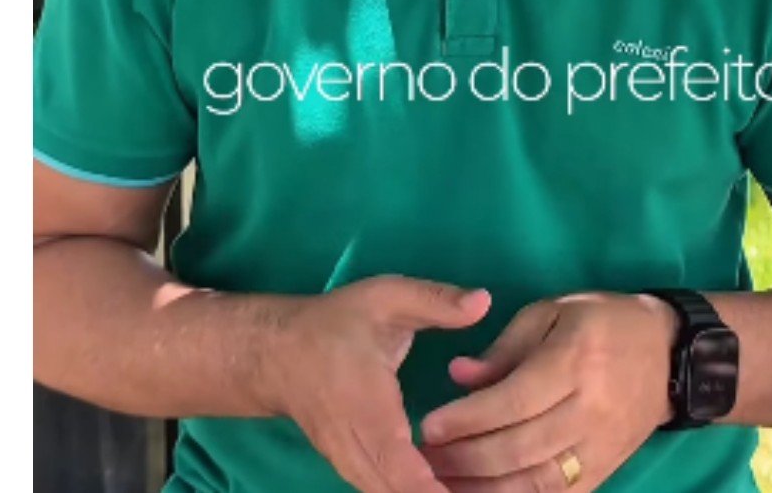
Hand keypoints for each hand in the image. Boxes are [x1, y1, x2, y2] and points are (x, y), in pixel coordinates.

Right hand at [256, 275, 491, 492]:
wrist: (277, 353)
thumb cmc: (334, 324)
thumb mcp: (386, 297)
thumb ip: (435, 300)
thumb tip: (485, 301)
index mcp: (368, 410)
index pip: (403, 470)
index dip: (437, 491)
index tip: (475, 488)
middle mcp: (357, 449)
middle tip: (494, 487)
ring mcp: (350, 465)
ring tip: (478, 485)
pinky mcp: (351, 470)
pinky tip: (449, 485)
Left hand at [417, 293, 677, 492]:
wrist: (666, 354)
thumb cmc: (600, 321)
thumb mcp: (551, 313)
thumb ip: (504, 348)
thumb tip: (458, 376)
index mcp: (575, 360)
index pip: (514, 399)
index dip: (469, 417)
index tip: (429, 426)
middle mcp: (590, 408)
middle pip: (520, 446)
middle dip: (466, 458)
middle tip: (427, 459)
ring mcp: (601, 447)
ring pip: (536, 482)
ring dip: (485, 490)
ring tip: (445, 484)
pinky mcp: (605, 471)